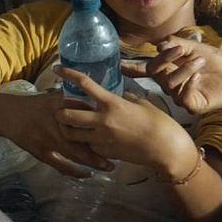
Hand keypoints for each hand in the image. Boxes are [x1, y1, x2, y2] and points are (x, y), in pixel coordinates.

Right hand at [0, 92, 113, 177]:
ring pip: (76, 153)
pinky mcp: (42, 152)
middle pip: (86, 137)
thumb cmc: (35, 104)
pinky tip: (86, 175)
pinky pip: (60, 165)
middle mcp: (58, 124)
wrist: (10, 115)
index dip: (104, 123)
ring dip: (93, 161)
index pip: (88, 115)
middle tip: (121, 153)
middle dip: (104, 146)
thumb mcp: (54, 96)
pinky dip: (74, 171)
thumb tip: (94, 96)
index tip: (120, 128)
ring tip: (109, 166)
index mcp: (62, 107)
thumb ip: (73, 99)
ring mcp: (50, 140)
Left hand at [57, 68, 198, 178]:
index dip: (68, 74)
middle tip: (61, 110)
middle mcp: (102, 120)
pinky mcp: (103, 152)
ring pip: (71, 134)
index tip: (57, 68)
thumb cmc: (157, 121)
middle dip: (60, 111)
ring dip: (67, 128)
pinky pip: (86, 145)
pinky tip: (89, 139)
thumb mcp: (141, 103)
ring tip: (70, 126)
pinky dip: (84, 142)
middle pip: (67, 114)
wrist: (164, 147)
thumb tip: (120, 95)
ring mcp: (101, 138)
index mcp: (112, 103)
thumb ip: (125, 98)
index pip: (84, 84)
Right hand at [120, 35, 221, 115]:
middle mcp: (171, 84)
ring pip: (168, 84)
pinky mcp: (193, 105)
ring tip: (199, 60)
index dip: (132, 67)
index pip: (146, 69)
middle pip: (154, 72)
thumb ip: (175, 44)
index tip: (118, 64)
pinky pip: (182, 96)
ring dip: (182, 69)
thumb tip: (157, 46)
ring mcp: (181, 96)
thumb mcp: (194, 47)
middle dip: (163, 59)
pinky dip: (188, 83)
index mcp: (169, 70)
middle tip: (179, 50)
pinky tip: (197, 75)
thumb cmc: (216, 61)